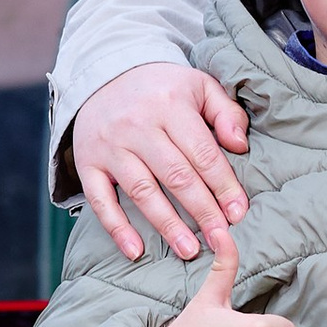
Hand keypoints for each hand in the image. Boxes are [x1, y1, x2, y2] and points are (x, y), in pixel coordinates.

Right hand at [74, 64, 250, 264]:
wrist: (103, 75)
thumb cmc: (161, 88)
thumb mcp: (198, 86)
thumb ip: (226, 112)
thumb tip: (240, 146)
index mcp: (170, 105)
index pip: (203, 153)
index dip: (223, 186)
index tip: (238, 212)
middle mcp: (137, 125)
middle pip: (176, 176)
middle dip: (202, 211)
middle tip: (220, 239)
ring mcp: (110, 146)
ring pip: (142, 191)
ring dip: (167, 224)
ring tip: (189, 250)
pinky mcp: (87, 162)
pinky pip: (100, 200)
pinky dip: (117, 228)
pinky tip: (136, 251)